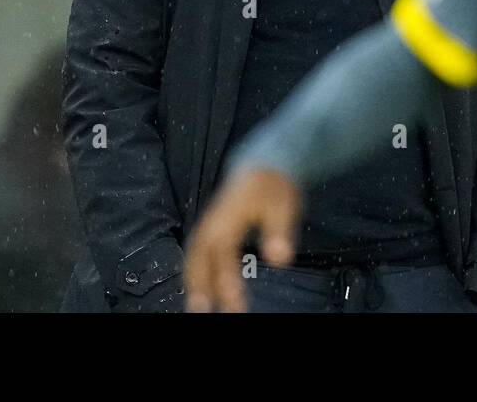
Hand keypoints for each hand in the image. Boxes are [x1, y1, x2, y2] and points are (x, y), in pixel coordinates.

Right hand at [183, 167, 301, 311]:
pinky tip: (199, 287)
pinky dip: (194, 269)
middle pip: (198, 253)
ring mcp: (209, 223)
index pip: (223, 248)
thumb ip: (280, 233)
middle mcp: (214, 220)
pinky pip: (196, 250)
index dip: (225, 275)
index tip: (233, 299)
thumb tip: (281, 259)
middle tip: (201, 309)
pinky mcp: (210, 226)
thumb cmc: (273, 187)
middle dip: (198, 281)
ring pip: (193, 253)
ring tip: (197, 306)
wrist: (263, 166)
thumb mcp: (283, 207)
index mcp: (230, 214)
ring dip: (193, 278)